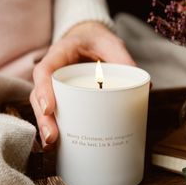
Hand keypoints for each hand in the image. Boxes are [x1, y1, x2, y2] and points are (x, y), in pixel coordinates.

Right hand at [30, 21, 135, 148]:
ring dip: (46, 127)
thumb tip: (146, 87)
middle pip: (39, 95)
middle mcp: (53, 71)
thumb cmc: (96, 40)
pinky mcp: (62, 95)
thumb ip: (124, 60)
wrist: (88, 40)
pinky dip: (54, 126)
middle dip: (44, 118)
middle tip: (52, 137)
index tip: (50, 109)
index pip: (45, 71)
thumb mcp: (110, 44)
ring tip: (52, 144)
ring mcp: (55, 85)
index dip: (44, 90)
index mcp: (60, 54)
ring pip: (42, 106)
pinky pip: (53, 110)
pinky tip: (57, 143)